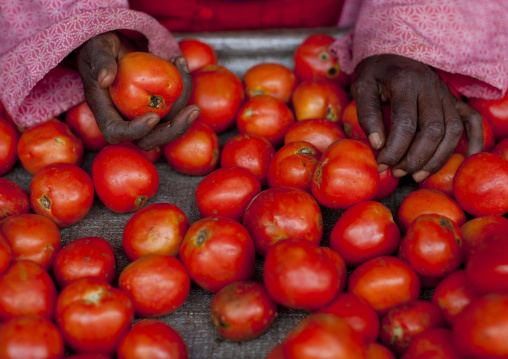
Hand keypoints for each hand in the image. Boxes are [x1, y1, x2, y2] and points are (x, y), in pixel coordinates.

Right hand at [76, 32, 199, 150]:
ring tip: (181, 64)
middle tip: (194, 110)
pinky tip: (180, 62)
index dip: (136, 131)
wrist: (109, 44)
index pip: (116, 132)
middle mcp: (124, 118)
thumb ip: (99, 61)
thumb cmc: (98, 45)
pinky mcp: (156, 104)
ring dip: (183, 98)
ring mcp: (142, 114)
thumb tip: (104, 79)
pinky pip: (174, 105)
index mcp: (104, 111)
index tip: (153, 116)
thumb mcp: (95, 47)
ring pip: (168, 122)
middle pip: (149, 139)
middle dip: (175, 129)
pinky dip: (183, 86)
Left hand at [351, 54, 482, 182]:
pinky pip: (472, 120)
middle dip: (415, 158)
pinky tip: (465, 158)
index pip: (405, 123)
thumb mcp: (362, 87)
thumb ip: (367, 114)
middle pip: (432, 130)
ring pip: (452, 130)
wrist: (391, 51)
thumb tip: (378, 145)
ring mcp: (445, 93)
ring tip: (416, 175)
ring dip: (436, 158)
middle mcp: (430, 87)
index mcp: (405, 82)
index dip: (394, 149)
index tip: (381, 164)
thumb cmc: (374, 73)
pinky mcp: (453, 99)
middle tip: (397, 172)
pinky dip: (474, 140)